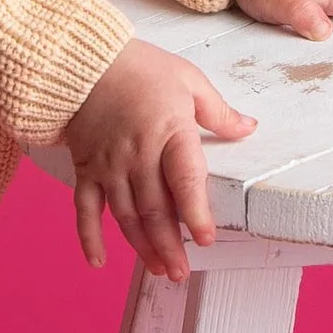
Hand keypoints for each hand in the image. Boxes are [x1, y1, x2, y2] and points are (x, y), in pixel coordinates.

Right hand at [62, 41, 256, 281]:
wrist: (83, 60)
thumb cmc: (140, 68)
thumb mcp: (188, 79)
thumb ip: (218, 111)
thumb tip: (249, 128)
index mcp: (169, 132)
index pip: (185, 180)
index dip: (196, 214)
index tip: (205, 240)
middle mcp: (137, 154)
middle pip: (154, 209)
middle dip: (169, 245)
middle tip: (182, 273)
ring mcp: (109, 165)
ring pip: (125, 215)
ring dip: (142, 246)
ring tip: (159, 270)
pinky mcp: (86, 168)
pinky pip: (85, 208)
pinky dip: (89, 236)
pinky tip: (98, 262)